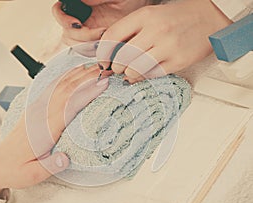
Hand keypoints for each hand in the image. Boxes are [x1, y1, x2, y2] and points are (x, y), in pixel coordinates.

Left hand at [0, 65, 108, 197]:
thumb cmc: (16, 168)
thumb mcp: (32, 175)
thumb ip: (50, 166)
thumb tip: (65, 158)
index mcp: (43, 130)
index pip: (69, 105)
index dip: (87, 93)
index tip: (103, 84)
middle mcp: (40, 114)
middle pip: (67, 89)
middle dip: (88, 78)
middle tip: (107, 70)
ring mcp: (37, 108)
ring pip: (60, 85)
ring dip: (78, 75)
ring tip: (95, 67)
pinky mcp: (36, 107)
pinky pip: (52, 87)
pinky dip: (65, 77)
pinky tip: (73, 73)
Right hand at [52, 0, 150, 45]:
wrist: (141, 10)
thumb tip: (81, 1)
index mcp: (80, 6)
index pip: (59, 12)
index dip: (64, 20)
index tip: (77, 24)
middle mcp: (81, 20)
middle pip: (67, 34)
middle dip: (81, 37)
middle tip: (101, 33)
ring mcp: (87, 33)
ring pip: (76, 46)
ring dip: (88, 46)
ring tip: (106, 40)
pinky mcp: (97, 44)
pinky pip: (89, 53)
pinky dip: (96, 53)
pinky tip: (108, 48)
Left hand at [97, 0, 231, 82]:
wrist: (210, 17)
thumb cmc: (176, 17)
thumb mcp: (150, 16)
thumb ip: (129, 31)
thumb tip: (109, 52)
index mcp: (145, 16)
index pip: (112, 37)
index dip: (102, 53)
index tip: (102, 61)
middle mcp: (156, 31)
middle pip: (122, 57)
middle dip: (115, 66)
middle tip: (117, 67)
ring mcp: (168, 47)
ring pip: (134, 69)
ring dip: (128, 73)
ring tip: (130, 70)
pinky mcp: (178, 61)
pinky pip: (152, 75)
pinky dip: (142, 77)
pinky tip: (142, 74)